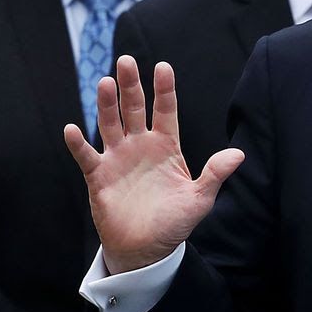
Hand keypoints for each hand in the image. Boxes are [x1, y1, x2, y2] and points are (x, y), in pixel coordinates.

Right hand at [64, 56, 243, 274]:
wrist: (146, 250)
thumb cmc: (174, 223)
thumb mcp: (199, 199)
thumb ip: (215, 174)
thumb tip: (238, 154)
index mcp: (166, 146)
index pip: (165, 110)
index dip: (164, 89)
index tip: (163, 66)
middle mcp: (141, 146)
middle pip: (134, 109)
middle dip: (130, 85)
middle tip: (126, 60)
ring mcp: (118, 159)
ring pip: (110, 124)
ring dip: (106, 105)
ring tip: (105, 83)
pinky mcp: (99, 176)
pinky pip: (86, 156)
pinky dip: (78, 143)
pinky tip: (72, 128)